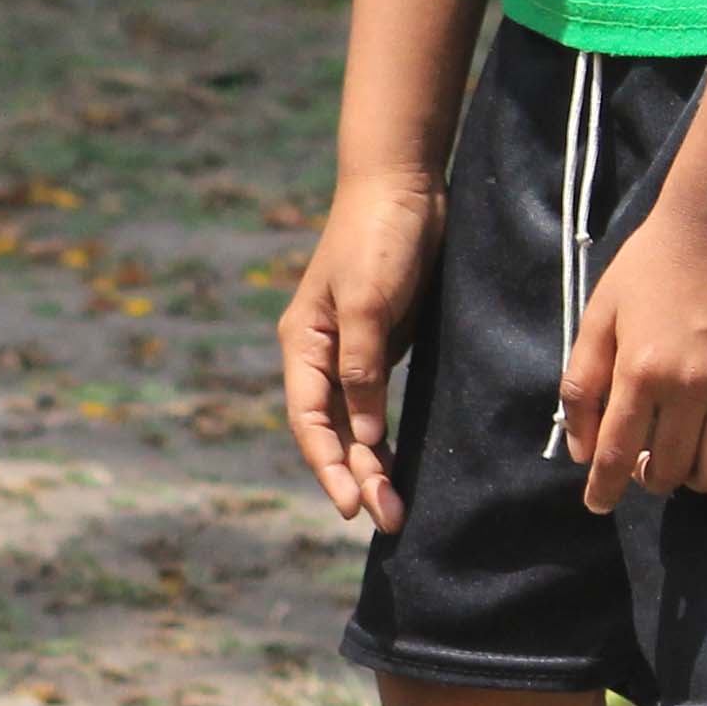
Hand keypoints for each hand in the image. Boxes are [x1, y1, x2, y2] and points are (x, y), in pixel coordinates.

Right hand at [280, 173, 441, 528]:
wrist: (402, 186)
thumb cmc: (378, 237)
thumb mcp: (368, 301)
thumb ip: (362, 368)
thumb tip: (364, 436)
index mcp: (303, 344)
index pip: (310, 421)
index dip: (328, 466)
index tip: (352, 507)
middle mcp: (320, 354)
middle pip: (332, 431)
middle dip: (356, 476)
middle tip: (389, 520)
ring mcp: (349, 350)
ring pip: (353, 423)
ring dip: (372, 464)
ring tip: (395, 506)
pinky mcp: (379, 342)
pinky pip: (375, 403)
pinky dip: (384, 435)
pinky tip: (397, 461)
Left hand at [560, 203, 706, 514]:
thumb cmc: (650, 269)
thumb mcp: (598, 318)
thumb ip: (582, 384)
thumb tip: (579, 449)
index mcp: (641, 371)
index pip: (618, 454)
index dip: (604, 488)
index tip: (598, 505)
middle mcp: (691, 387)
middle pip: (669, 472)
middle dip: (650, 479)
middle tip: (648, 461)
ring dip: (696, 478)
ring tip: (687, 455)